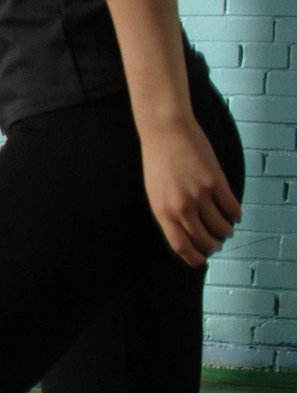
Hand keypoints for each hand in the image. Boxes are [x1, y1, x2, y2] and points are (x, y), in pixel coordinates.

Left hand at [140, 115, 238, 267]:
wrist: (165, 131)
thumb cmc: (158, 162)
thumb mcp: (155, 192)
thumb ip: (169, 213)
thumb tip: (185, 235)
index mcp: (162, 211)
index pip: (180, 246)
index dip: (194, 258)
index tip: (202, 262)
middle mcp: (181, 207)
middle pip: (204, 240)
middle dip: (213, 246)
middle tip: (217, 243)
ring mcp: (199, 195)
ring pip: (221, 227)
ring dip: (226, 231)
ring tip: (226, 229)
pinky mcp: (215, 182)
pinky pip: (232, 208)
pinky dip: (236, 215)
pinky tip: (235, 214)